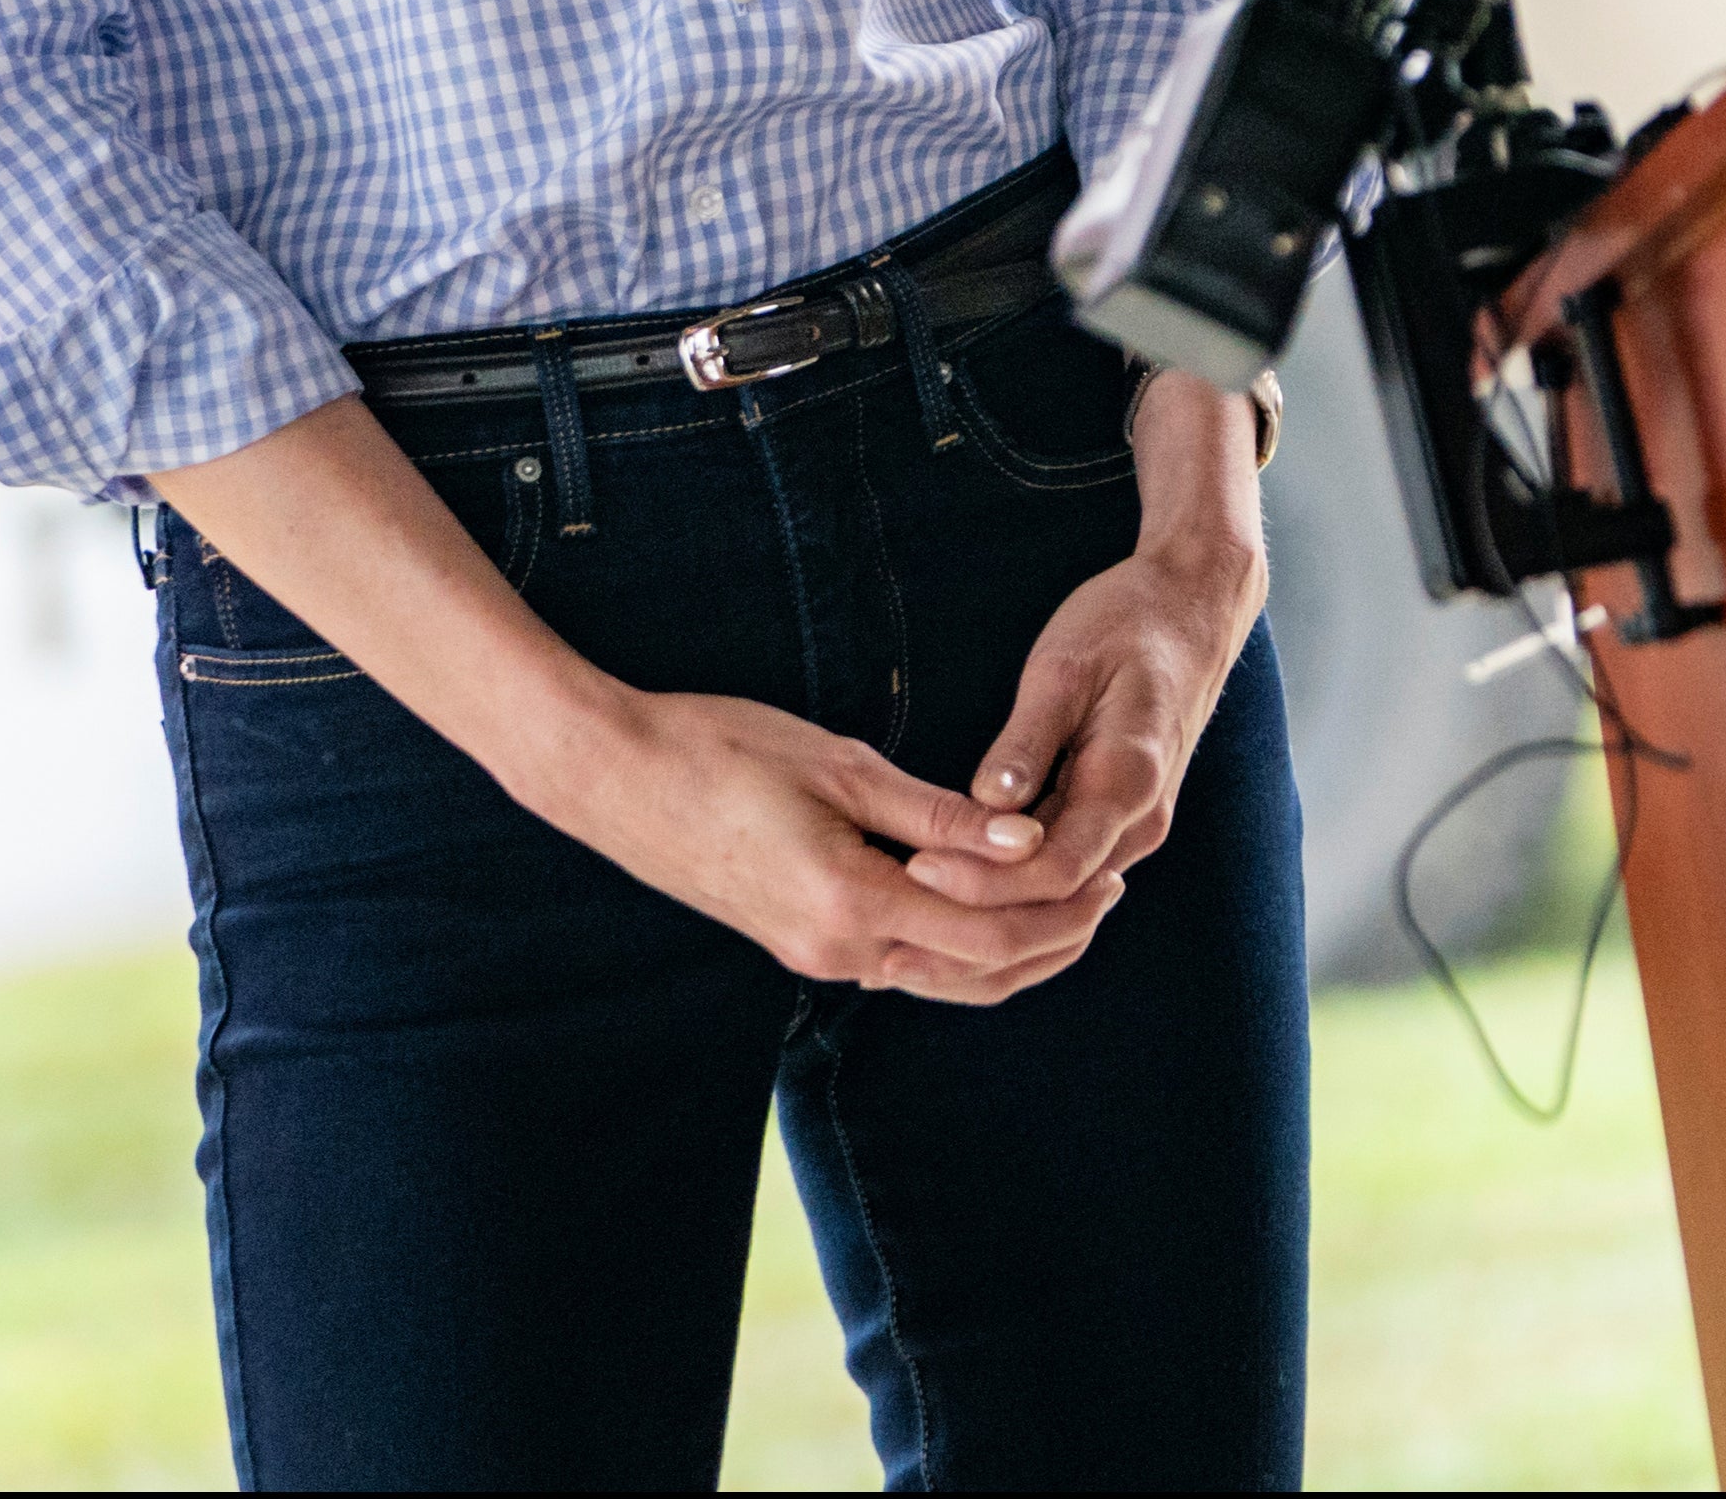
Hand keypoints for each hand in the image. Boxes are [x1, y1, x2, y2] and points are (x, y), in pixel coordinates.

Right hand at [527, 683, 1089, 1002]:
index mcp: (852, 905)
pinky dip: (958, 946)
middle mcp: (835, 950)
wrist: (611, 776)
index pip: (989, 935)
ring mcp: (812, 954)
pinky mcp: (796, 941)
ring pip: (939, 977)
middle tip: (1112, 889)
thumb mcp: (842, 766)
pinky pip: (901, 961)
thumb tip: (1025, 837)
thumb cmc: (722, 748)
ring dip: (1010, 949)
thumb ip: (936, 814)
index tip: (1113, 871)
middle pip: (975, 971)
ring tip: (1069, 901)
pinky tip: (988, 904)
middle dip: (1053, 939)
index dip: (1060, 910)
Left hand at [892, 526, 1268, 983]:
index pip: (1055, 871)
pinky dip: (1012, 895)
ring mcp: (1136, 828)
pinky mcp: (1122, 823)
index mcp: (1128, 782)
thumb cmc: (1125, 624)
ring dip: (990, 921)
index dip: (983, 883)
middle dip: (977, 924)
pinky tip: (954, 897)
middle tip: (897, 926)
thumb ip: (1027, 741)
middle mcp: (1141, 822)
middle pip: (1056, 905)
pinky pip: (1066, 879)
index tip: (916, 868)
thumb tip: (986, 804)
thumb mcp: (1064, 668)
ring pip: (1061, 904)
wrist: (1193, 608)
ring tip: (910, 934)